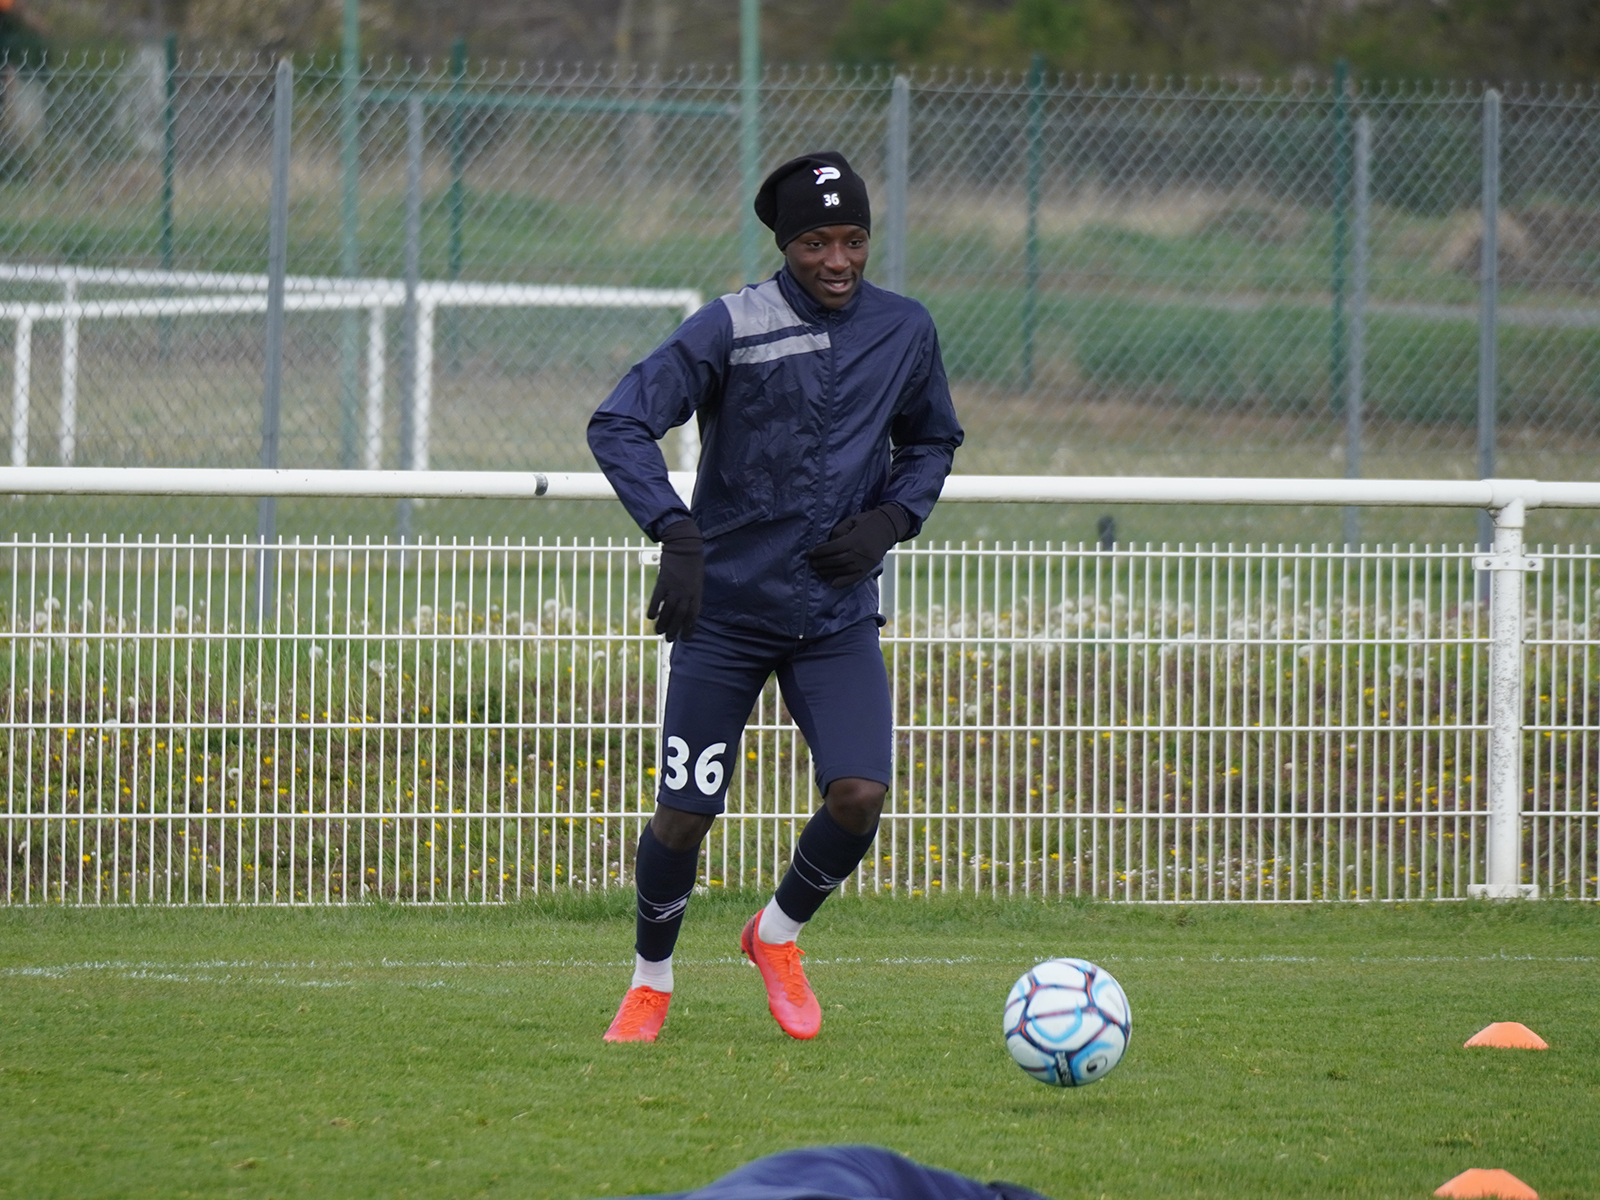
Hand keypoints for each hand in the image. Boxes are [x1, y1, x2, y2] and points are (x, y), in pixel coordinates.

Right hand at [648, 518, 703, 640]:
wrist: (685, 545)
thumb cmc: (692, 562)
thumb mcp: (697, 579)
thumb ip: (692, 593)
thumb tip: (685, 608)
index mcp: (697, 593)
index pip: (693, 615)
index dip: (689, 628)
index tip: (685, 639)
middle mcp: (686, 592)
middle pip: (680, 616)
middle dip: (674, 630)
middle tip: (669, 639)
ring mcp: (675, 587)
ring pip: (668, 610)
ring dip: (663, 623)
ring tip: (658, 632)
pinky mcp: (663, 581)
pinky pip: (657, 598)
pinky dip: (654, 608)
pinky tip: (651, 616)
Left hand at [807, 504, 910, 588]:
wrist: (888, 527)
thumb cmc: (867, 522)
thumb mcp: (852, 520)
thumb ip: (838, 531)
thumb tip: (827, 544)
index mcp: (855, 539)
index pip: (833, 548)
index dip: (820, 551)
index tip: (810, 553)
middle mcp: (860, 552)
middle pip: (837, 560)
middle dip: (822, 563)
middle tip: (812, 563)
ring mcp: (865, 562)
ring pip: (844, 570)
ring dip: (829, 572)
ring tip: (819, 571)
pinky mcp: (869, 568)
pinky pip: (855, 578)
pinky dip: (844, 582)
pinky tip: (833, 584)